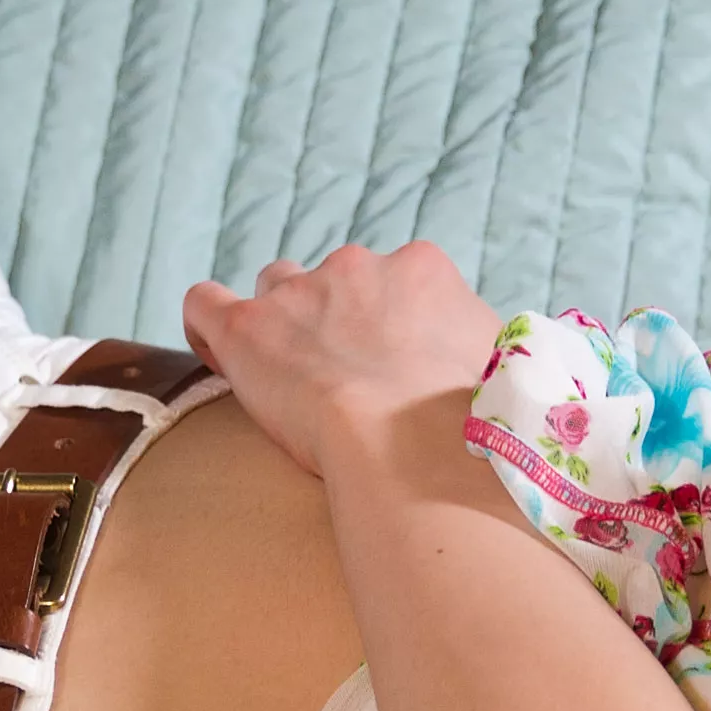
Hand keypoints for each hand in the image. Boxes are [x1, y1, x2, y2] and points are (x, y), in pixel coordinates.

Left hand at [178, 242, 505, 480]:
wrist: (413, 443)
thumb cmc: (470, 420)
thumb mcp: (505, 369)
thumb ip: (484, 353)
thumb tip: (496, 367)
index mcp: (422, 270)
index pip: (397, 280)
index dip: (388, 324)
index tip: (390, 366)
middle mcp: (357, 267)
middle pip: (335, 280)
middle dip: (336, 320)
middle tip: (346, 382)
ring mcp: (297, 292)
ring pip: (274, 286)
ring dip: (280, 321)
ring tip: (285, 373)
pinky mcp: (246, 328)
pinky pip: (206, 303)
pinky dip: (208, 323)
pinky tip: (219, 351)